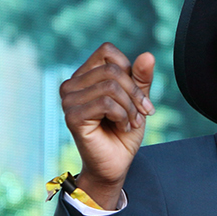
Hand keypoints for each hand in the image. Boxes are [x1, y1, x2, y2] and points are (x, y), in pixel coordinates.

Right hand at [60, 43, 155, 209]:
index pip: (107, 51)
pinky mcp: (72, 116)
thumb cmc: (123, 132)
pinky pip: (106, 103)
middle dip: (134, 93)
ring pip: (110, 86)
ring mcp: (68, 100)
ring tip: (130, 123)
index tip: (140, 97)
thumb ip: (140, 78)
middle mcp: (71, 84)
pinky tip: (121, 127)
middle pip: (112, 70)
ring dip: (129, 108)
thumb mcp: (136, 101)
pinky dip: (122, 116)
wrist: (115, 164)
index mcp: (84, 76)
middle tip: (142, 114)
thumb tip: (148, 55)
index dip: (129, 71)